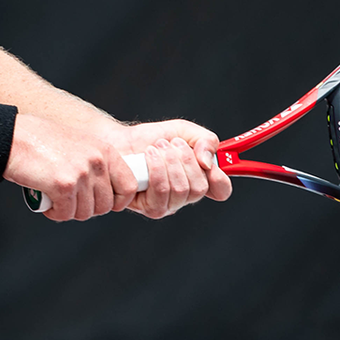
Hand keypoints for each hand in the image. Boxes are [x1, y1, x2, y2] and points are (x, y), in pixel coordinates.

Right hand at [5, 113, 142, 220]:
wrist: (12, 137)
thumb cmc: (40, 141)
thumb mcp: (79, 144)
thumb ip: (95, 164)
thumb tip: (104, 192)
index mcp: (105, 151)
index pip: (129, 186)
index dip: (117, 201)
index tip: (101, 203)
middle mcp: (96, 162)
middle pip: (105, 205)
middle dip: (87, 209)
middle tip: (70, 202)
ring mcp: (80, 174)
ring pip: (85, 212)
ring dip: (69, 212)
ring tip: (56, 201)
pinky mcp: (62, 186)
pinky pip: (66, 214)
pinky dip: (55, 214)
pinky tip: (47, 204)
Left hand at [111, 120, 232, 218]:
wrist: (119, 141)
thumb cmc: (150, 138)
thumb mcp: (183, 131)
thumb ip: (206, 140)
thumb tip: (208, 162)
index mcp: (198, 179)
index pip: (221, 190)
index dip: (220, 179)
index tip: (208, 163)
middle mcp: (184, 196)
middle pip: (199, 188)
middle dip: (184, 160)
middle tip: (170, 144)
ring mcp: (166, 205)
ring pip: (180, 190)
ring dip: (169, 162)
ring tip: (157, 148)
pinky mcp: (147, 208)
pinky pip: (161, 192)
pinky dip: (156, 169)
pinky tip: (148, 157)